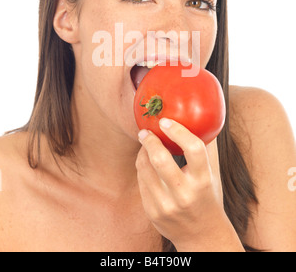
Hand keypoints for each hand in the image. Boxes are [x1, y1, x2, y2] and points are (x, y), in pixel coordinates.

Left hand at [136, 118, 236, 250]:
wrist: (202, 235)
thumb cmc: (208, 196)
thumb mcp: (213, 174)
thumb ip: (208, 147)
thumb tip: (202, 119)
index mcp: (203, 181)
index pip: (193, 148)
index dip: (178, 131)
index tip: (165, 121)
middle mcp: (184, 194)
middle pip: (160, 159)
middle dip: (150, 140)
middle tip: (145, 132)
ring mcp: (166, 205)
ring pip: (145, 169)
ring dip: (142, 152)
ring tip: (145, 144)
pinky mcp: (152, 212)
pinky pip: (141, 182)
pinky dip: (142, 168)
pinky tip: (146, 163)